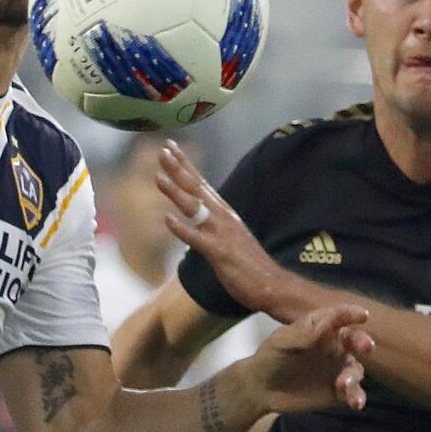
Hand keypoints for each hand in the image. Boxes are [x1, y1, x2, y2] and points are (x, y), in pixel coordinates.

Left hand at [157, 139, 287, 316]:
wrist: (272, 284)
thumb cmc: (249, 263)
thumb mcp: (230, 235)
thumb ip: (214, 222)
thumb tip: (196, 215)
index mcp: (224, 212)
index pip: (201, 183)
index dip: (184, 164)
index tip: (170, 147)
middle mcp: (222, 217)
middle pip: (197, 188)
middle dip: (178, 168)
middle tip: (163, 150)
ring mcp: (221, 234)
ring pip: (194, 208)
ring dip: (176, 192)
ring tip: (158, 177)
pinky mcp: (220, 253)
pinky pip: (197, 239)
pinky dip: (182, 229)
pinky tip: (167, 220)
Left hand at [248, 304, 373, 412]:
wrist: (263, 389)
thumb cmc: (271, 356)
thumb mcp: (282, 342)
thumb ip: (304, 334)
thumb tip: (328, 324)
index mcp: (321, 328)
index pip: (338, 317)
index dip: (351, 314)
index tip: (363, 315)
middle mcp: (335, 346)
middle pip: (355, 341)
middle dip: (362, 342)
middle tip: (366, 347)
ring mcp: (339, 369)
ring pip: (355, 369)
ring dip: (354, 376)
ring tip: (343, 384)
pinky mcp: (339, 391)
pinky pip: (353, 392)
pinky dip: (357, 396)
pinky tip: (355, 403)